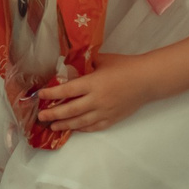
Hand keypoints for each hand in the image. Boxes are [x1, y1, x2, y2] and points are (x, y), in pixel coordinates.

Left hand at [36, 52, 157, 132]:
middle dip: (53, 114)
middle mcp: (97, 100)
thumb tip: (69, 65)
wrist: (147, 80)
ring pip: (81, 121)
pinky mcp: (113, 119)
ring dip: (65, 125)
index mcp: (93, 83)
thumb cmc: (125, 66)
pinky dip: (82, 128)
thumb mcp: (102, 60)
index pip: (67, 91)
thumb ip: (85, 64)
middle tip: (41, 117)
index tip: (40, 96)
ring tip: (53, 126)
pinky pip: (94, 126)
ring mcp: (105, 111)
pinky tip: (74, 129)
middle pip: (70, 110)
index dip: (52, 94)